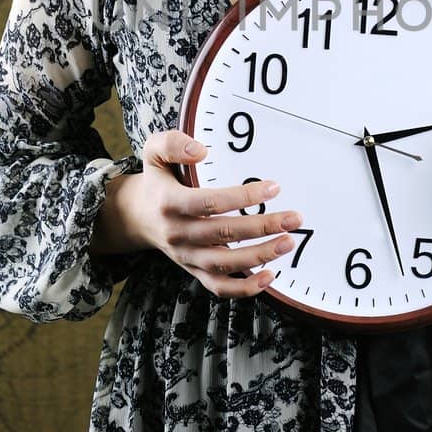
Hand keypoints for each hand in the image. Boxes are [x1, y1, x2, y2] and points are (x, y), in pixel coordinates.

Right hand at [103, 128, 301, 298]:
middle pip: (223, 234)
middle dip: (262, 227)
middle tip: (293, 219)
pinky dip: (245, 289)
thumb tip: (200, 150)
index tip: (274, 188)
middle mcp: (178, 233)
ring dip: (260, 256)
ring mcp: (187, 256)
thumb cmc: (157, 180)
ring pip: (224, 264)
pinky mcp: (194, 271)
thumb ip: (172, 143)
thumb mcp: (154, 152)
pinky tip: (270, 277)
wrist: (138, 216)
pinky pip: (219, 287)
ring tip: (288, 242)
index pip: (210, 202)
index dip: (243, 197)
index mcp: (169, 202)